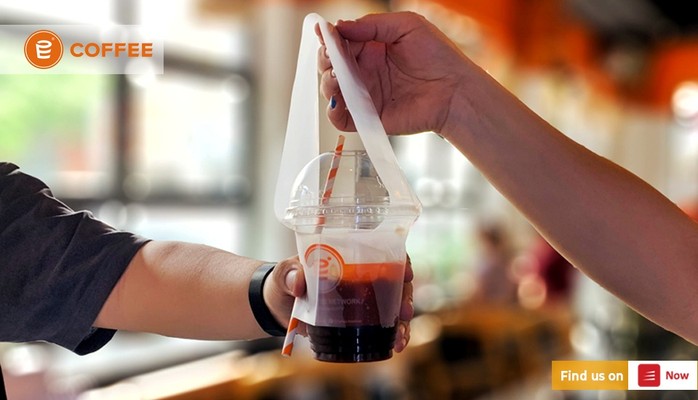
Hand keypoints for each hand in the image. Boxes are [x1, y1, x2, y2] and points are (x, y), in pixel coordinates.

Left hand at [263, 255, 414, 352]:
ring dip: (403, 321)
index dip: (400, 259)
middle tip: (404, 312)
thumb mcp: (284, 274)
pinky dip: (394, 335)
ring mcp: (364, 298)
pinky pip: (384, 325)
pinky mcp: (361, 320)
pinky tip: (398, 345)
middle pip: (396, 281)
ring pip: (395, 305)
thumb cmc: (285, 281)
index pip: (383, 251)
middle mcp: (363, 275)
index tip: (406, 272)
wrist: (277, 306)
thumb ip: (289, 275)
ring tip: (400, 337)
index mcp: (349, 256)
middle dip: (405, 296)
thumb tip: (298, 283)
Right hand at [317, 12, 468, 135]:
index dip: (329, 39)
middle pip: (331, 66)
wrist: (456, 91)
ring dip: (326, 83)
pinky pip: (342, 118)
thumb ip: (372, 24)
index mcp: (372, 49)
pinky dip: (332, 112)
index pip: (341, 43)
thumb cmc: (438, 56)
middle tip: (329, 57)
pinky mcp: (370, 118)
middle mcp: (366, 72)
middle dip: (324, 60)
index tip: (323, 34)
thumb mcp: (406, 26)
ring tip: (335, 78)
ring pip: (332, 91)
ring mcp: (366, 96)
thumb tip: (340, 27)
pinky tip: (336, 101)